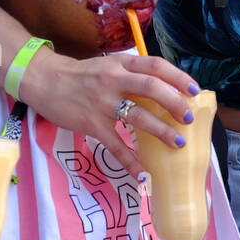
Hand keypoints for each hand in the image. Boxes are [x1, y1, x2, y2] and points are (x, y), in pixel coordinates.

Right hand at [19, 49, 199, 178]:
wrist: (44, 80)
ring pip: (137, 117)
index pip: (155, 65)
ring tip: (178, 143)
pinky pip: (115, 145)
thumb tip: (164, 90)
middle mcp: (113, 80)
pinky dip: (130, 162)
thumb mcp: (108, 66)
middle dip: (174, 103)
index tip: (195, 90)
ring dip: (161, 131)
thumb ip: (132, 75)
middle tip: (187, 118)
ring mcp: (102, 103)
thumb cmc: (81, 75)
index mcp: (121, 65)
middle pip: (151, 88)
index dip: (178, 77)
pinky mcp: (91, 124)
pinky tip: (143, 174)